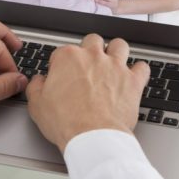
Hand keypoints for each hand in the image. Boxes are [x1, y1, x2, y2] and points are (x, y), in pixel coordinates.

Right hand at [27, 34, 148, 151]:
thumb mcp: (37, 104)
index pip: (62, 52)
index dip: (61, 64)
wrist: (92, 137)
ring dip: (116, 52)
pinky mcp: (132, 81)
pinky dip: (139, 70)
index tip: (61, 75)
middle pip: (92, 41)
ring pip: (119, 45)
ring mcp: (114, 66)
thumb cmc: (66, 121)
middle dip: (90, 50)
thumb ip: (36, 86)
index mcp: (68, 58)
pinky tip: (134, 76)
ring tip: (112, 62)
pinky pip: (142, 67)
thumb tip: (38, 81)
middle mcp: (92, 56)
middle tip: (88, 65)